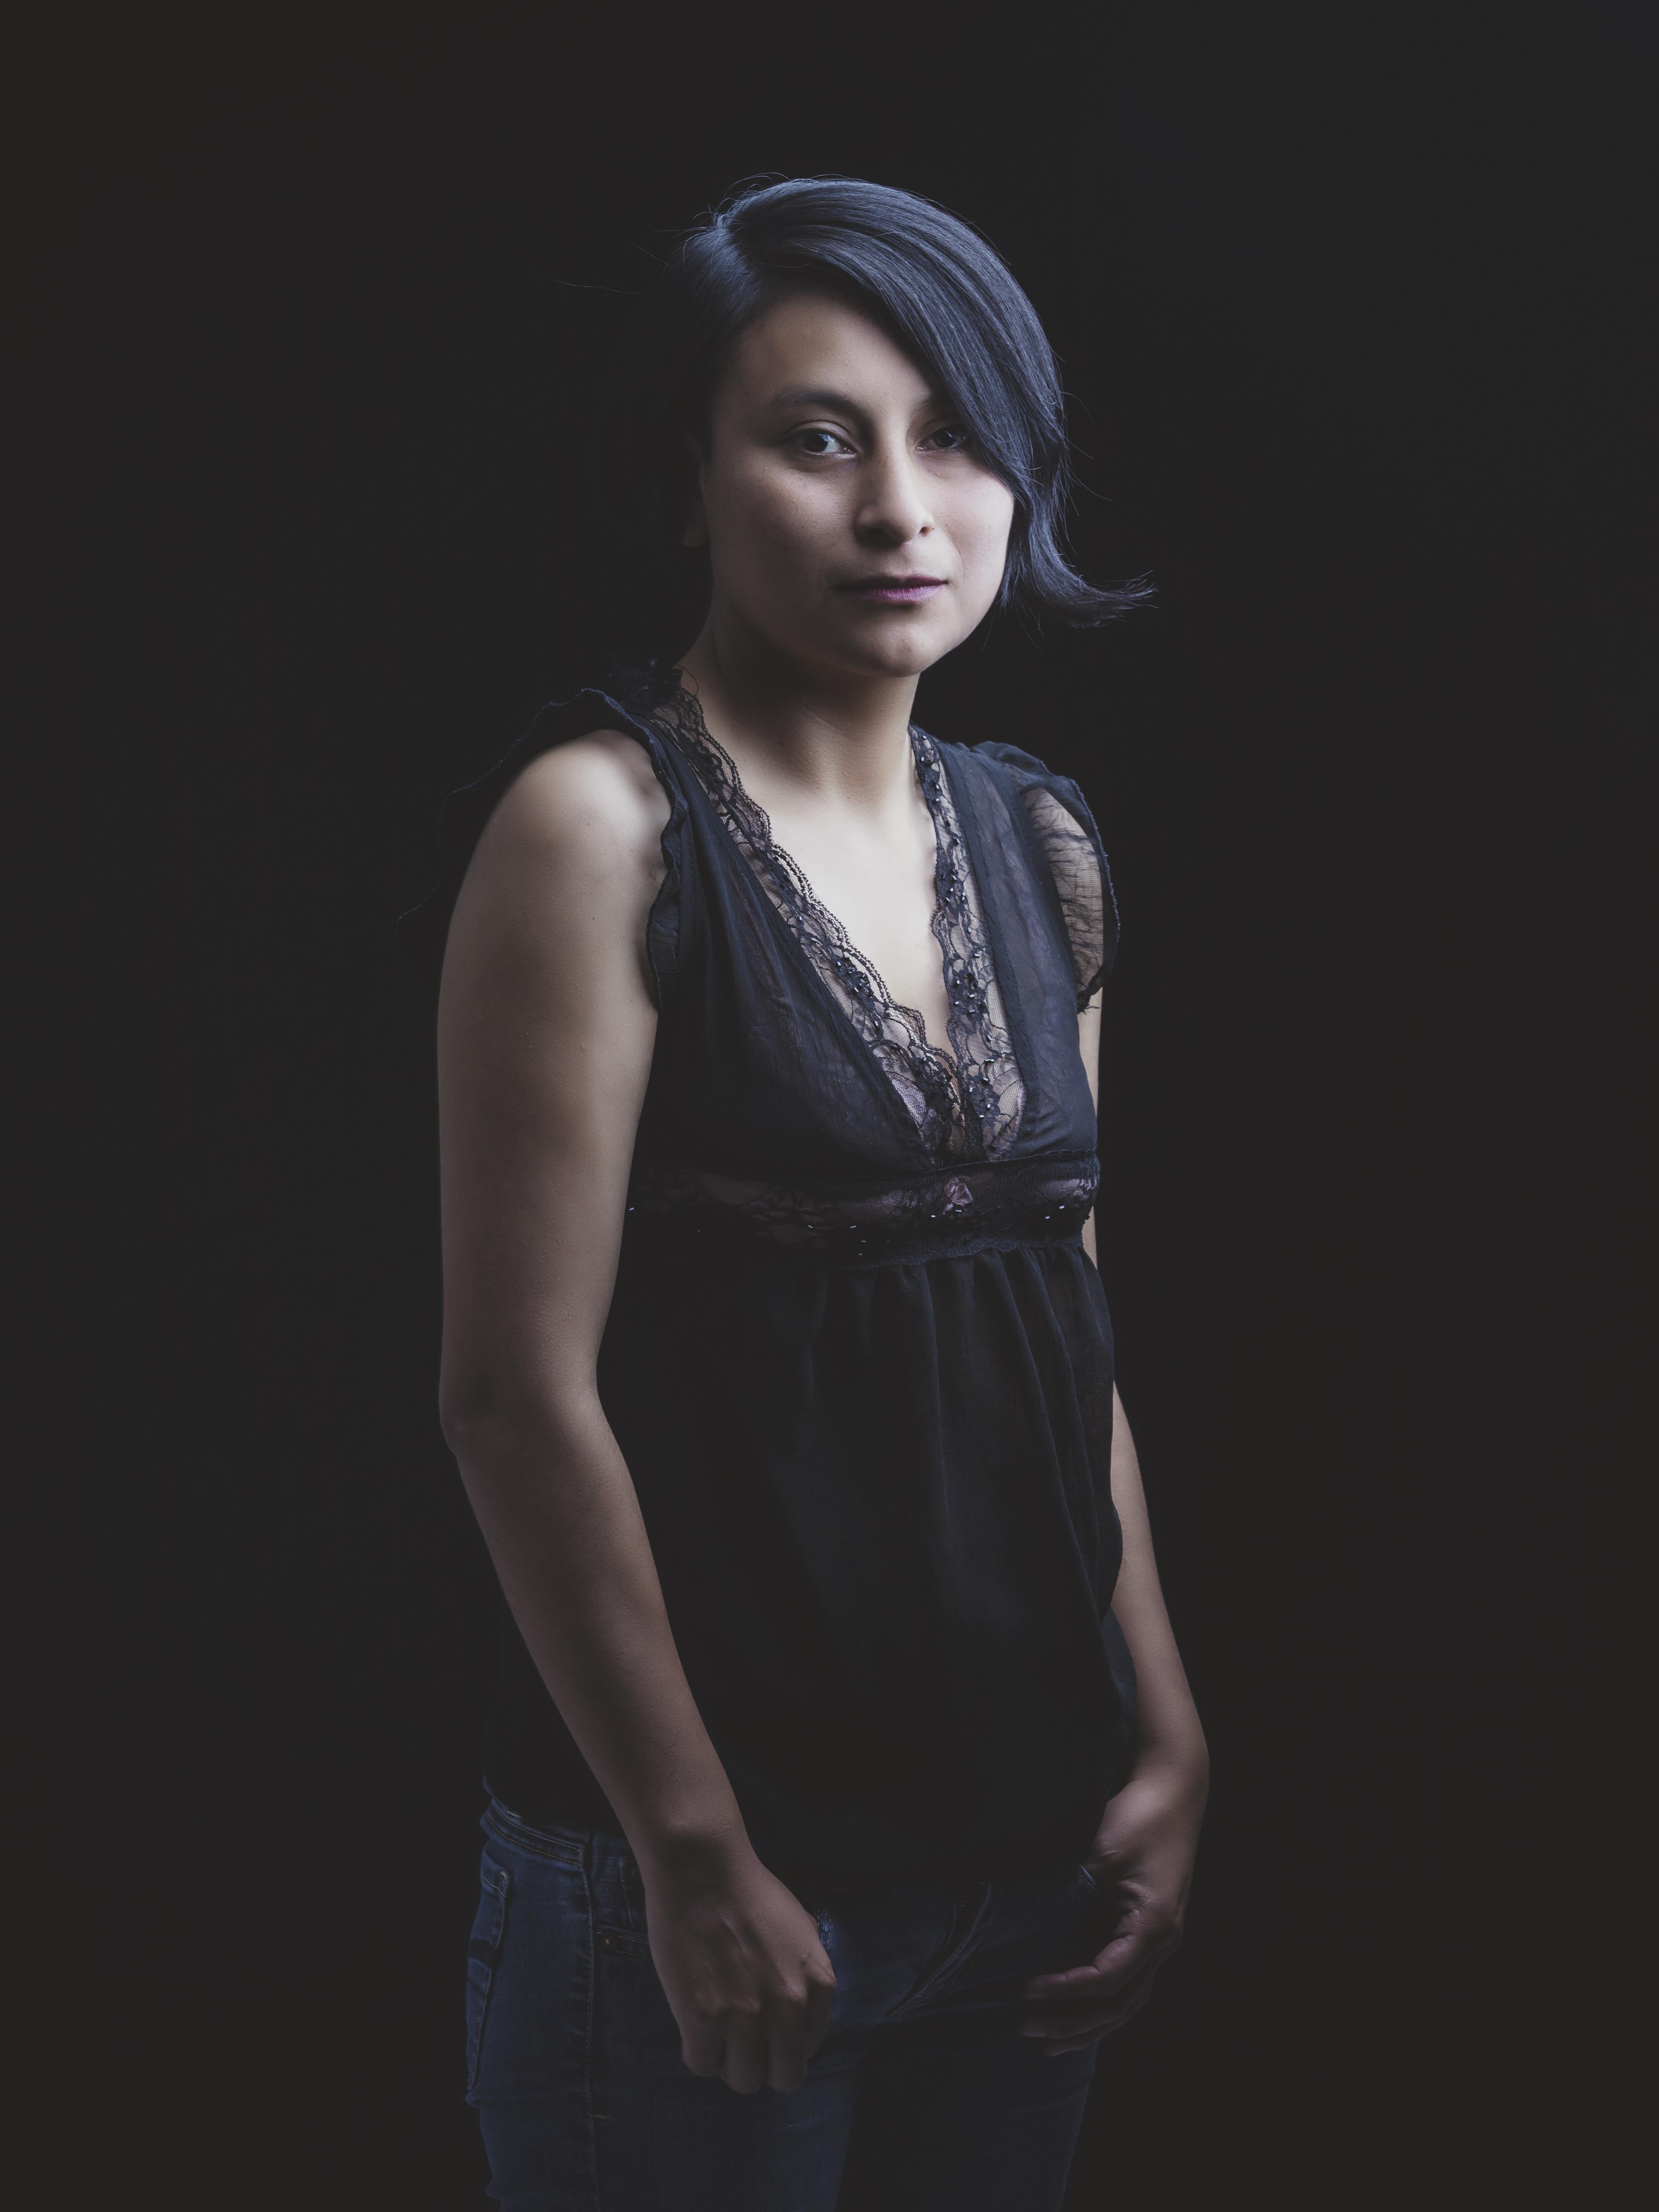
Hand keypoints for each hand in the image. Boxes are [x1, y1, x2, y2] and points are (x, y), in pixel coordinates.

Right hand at [641, 1843, 838, 2093]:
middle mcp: (789, 2008)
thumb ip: (804, 1974)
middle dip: (762, 2064)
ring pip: (742, 2080)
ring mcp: (746, 2018)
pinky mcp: (703, 2020)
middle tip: (740, 2041)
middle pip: (783, 2078)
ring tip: (715, 2030)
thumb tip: (798, 2014)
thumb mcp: (800, 1930)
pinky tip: (692, 2022)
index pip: (808, 2050)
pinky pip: (702, 2066)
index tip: (764, 2028)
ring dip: (728, 2061)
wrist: (703, 1869)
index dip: (782, 2042)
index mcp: (818, 1984)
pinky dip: (697, 2051)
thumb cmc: (748, 1891)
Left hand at [1018, 1759, 1206, 2052]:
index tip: (1025, 1990)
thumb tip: (1017, 1916)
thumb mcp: (1099, 1852)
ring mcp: (1160, 1939)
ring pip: (1126, 2002)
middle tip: (1026, 2030)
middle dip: (1073, 2023)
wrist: (1171, 1790)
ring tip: (1049, 2042)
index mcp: (1153, 1928)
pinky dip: (1100, 2003)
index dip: (1064, 1989)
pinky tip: (1076, 2013)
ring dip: (1088, 2024)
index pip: (1105, 1978)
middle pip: (1119, 2004)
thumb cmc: (1137, 1818)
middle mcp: (1162, 1943)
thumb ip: (1066, 1889)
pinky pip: (1127, 1981)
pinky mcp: (1150, 1929)